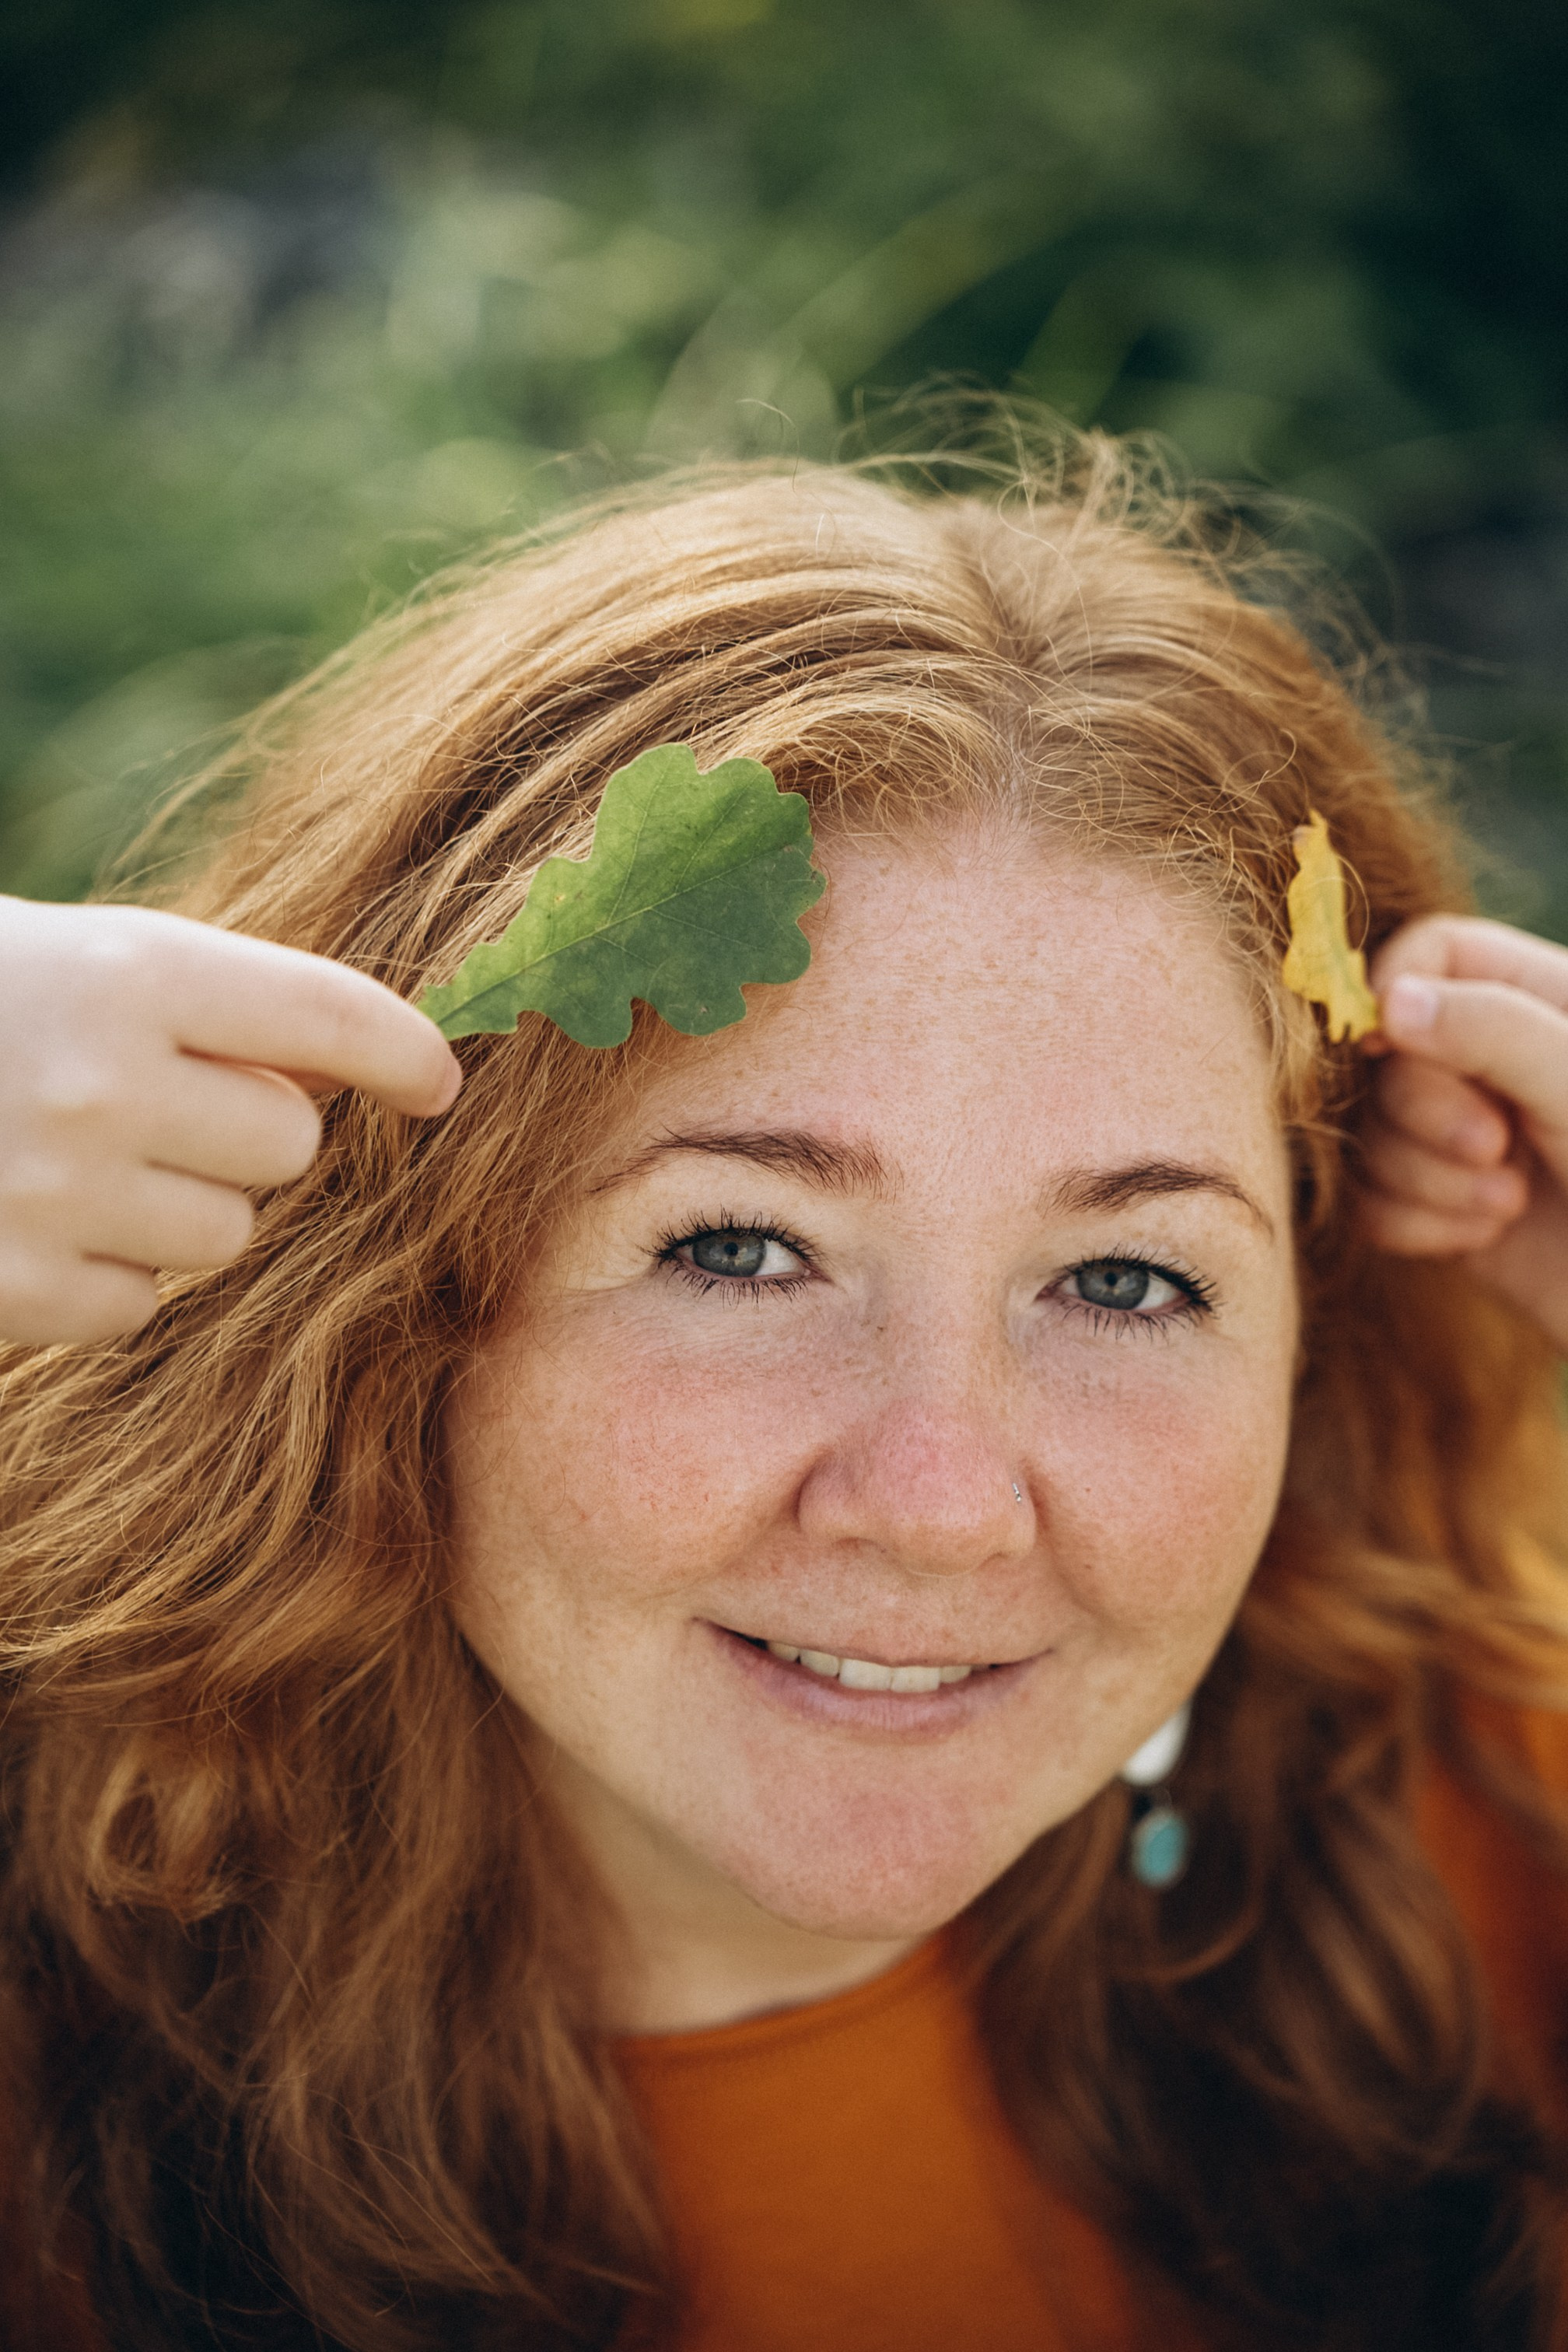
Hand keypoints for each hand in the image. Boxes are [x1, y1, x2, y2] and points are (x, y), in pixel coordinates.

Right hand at [0, 896, 458, 1345]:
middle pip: (289, 1143)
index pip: (325, 1015)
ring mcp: (53, 1196)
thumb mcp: (85, 961)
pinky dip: (99, 1273)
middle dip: (247, 1130)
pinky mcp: (11, 1288)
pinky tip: (34, 1216)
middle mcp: (100, 1085)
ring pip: (225, 1233)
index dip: (402, 1051)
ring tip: (80, 1160)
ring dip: (177, 1207)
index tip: (436, 1080)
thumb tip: (347, 1073)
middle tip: (157, 1106)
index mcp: (125, 974)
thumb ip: (213, 1009)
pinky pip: (136, 1306)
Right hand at [1360, 914, 1567, 1352]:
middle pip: (1389, 1052)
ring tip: (1506, 1204)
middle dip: (1425, 1112)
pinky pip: (1371, 1199)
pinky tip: (1479, 1240)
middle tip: (1494, 1148)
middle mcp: (1495, 1062)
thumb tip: (1387, 1001)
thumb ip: (1492, 1030)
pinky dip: (1413, 1224)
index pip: (1433, 952)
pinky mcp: (1441, 1206)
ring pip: (1373, 1131)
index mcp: (1542, 1001)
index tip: (1383, 1042)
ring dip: (1426, 1178)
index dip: (1393, 989)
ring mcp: (1462, 1135)